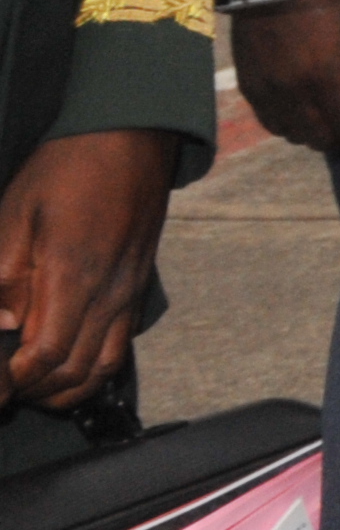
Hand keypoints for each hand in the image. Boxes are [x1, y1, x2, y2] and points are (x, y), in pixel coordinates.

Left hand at [0, 127, 180, 409]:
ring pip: (102, 367)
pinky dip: (90, 369)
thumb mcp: (14, 215)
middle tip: (3, 387)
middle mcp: (110, 293)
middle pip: (75, 372)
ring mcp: (129, 292)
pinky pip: (118, 345)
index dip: (15, 380)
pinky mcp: (137, 286)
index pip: (46, 356)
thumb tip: (0, 326)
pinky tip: (64, 362)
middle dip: (34, 392)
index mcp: (74, 275)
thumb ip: (3, 277)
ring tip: (30, 386)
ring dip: (65, 389)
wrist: (130, 138)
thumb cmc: (67, 170)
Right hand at [228, 0, 339, 162]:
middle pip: (319, 139)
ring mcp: (266, 92)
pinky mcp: (248, 89)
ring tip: (327, 119)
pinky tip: (301, 112)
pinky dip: (290, 125)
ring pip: (294, 135)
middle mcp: (291, 92)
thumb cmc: (326, 8)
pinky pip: (271, 124)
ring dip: (314, 134)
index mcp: (323, 77)